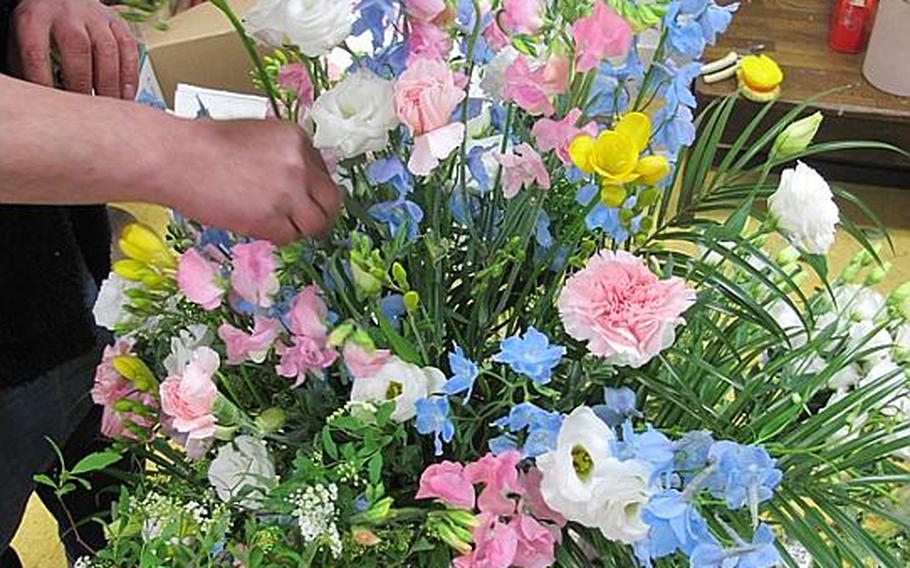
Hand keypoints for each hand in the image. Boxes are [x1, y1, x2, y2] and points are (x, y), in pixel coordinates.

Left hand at [8, 0, 138, 98]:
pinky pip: (129, 49)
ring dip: (110, 84)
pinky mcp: (117, 21)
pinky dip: (129, 77)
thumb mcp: (22, 40)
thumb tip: (42, 101)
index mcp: (35, 18)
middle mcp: (66, 13)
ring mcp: (95, 16)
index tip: (52, 108)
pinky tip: (126, 96)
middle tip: (85, 111)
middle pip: (77, 49)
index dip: (42, 83)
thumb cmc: (42, 27)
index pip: (35, 53)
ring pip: (107, 50)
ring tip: (109, 108)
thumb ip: (27, 67)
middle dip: (82, 85)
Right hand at [165, 119, 341, 244]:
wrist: (176, 157)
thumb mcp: (257, 137)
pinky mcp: (272, 218)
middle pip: (331, 201)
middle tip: (304, 222)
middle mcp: (300, 164)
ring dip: (298, 228)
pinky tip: (255, 225)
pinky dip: (274, 236)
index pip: (324, 173)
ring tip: (275, 224)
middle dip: (320, 214)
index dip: (313, 189)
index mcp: (298, 139)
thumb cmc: (205, 145)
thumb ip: (284, 156)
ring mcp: (289, 192)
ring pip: (315, 224)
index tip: (301, 198)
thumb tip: (300, 182)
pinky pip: (288, 238)